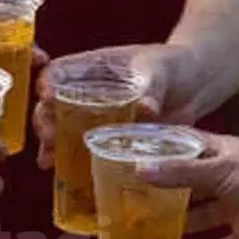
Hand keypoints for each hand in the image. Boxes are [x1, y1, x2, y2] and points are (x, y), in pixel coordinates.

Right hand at [33, 43, 201, 168]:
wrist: (194, 88)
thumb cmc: (174, 67)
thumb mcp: (162, 69)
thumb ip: (152, 85)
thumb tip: (146, 107)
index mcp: (94, 68)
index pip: (60, 71)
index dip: (48, 82)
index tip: (46, 96)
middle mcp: (86, 93)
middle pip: (51, 104)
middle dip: (44, 120)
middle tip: (49, 137)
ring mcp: (93, 118)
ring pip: (60, 130)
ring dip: (50, 145)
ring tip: (48, 160)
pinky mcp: (104, 139)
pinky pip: (80, 150)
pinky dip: (67, 161)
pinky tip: (56, 171)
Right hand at [138, 132, 238, 238]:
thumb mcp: (220, 168)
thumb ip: (181, 173)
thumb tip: (141, 171)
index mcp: (221, 154)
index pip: (186, 146)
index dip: (162, 148)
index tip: (134, 153)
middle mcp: (224, 180)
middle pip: (189, 186)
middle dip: (165, 194)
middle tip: (133, 200)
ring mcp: (234, 208)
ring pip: (201, 219)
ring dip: (180, 227)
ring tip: (149, 232)